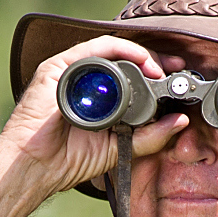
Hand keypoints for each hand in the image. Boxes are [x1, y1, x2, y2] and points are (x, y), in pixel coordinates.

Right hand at [0, 37, 189, 200]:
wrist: (36, 167)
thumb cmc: (69, 159)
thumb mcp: (120, 147)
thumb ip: (150, 137)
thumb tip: (181, 121)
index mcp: (100, 95)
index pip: (131, 74)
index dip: (156, 72)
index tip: (178, 77)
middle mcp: (86, 79)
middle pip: (124, 59)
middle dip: (154, 58)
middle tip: (177, 66)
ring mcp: (71, 71)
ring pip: (112, 50)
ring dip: (140, 53)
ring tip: (159, 67)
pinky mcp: (58, 67)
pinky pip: (94, 49)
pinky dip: (120, 51)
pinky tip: (138, 60)